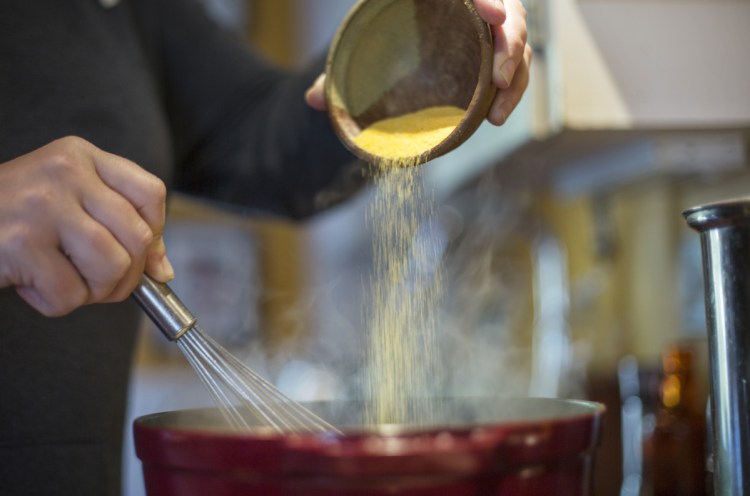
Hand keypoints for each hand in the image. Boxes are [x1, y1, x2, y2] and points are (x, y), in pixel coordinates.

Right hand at [0, 136, 172, 316]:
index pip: (151, 192)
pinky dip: (55, 304)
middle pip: (138, 237)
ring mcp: (42, 205)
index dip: (156, 234)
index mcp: (81, 156)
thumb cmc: (12, 220)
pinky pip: (70, 294)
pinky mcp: (20, 243)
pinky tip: (30, 285)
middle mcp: (65, 172)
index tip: (145, 258)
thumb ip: (117, 226)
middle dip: (126, 276)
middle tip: (99, 283)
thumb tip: (163, 271)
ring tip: (66, 283)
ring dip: (94, 292)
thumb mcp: (67, 203)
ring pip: (113, 267)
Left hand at [305, 0, 531, 125]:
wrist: (399, 21)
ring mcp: (485, 21)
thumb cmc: (379, 27)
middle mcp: (469, 0)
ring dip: (515, 73)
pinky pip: (515, 60)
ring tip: (496, 115)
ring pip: (517, 37)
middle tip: (498, 79)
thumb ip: (340, 66)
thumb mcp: (360, 40)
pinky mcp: (492, 44)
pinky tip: (496, 114)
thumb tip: (314, 100)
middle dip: (509, 43)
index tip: (493, 16)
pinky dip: (512, 87)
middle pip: (508, 9)